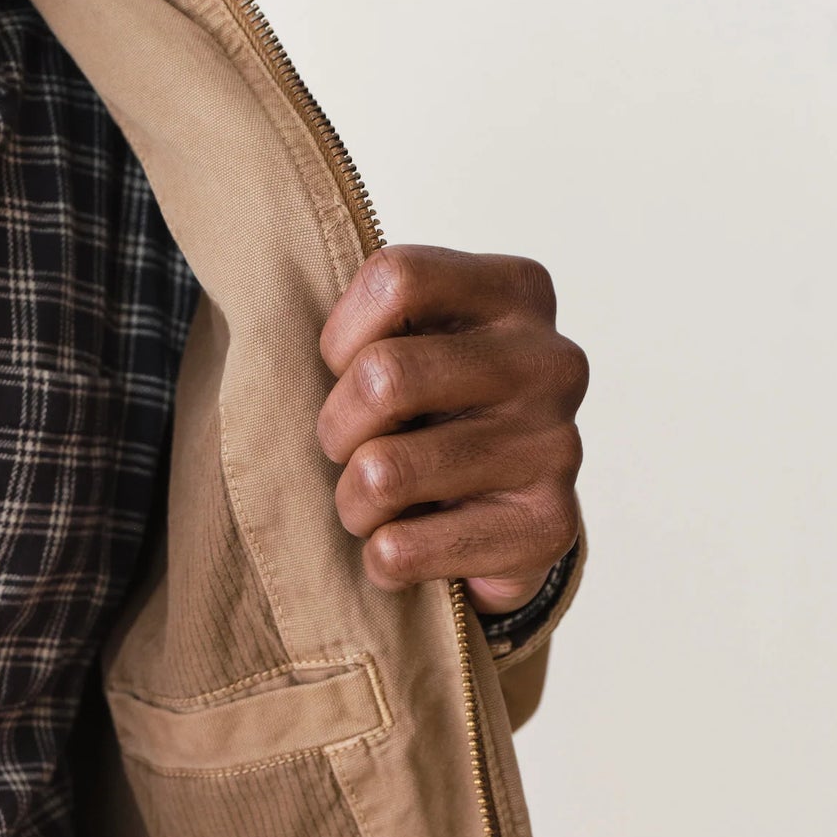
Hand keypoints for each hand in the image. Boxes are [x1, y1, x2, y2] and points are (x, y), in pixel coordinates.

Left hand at [315, 244, 587, 612]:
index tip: (343, 368)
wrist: (508, 513)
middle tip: (348, 448)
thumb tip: (278, 320)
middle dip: (336, 427)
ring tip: (377, 502)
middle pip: (383, 377)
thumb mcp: (413, 341)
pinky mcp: (546, 529)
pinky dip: (380, 557)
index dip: (340, 337)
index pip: (395, 279)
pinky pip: (403, 548)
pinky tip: (407, 543)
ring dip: (353, 501)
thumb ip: (374, 319)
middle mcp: (551, 362)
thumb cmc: (438, 410)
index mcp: (516, 293)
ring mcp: (557, 446)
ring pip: (384, 473)